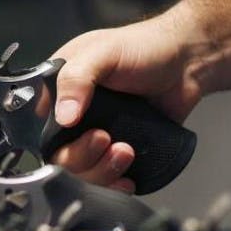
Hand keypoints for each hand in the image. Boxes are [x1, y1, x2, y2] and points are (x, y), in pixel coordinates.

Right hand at [51, 9, 204, 192]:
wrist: (188, 62)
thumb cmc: (145, 47)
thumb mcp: (102, 52)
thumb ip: (76, 79)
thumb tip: (63, 117)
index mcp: (60, 92)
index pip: (42, 129)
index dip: (58, 140)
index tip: (89, 132)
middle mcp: (74, 116)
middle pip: (61, 157)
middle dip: (84, 158)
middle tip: (108, 140)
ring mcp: (96, 134)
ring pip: (83, 172)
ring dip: (102, 171)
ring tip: (126, 152)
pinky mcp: (118, 149)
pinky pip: (106, 177)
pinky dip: (114, 184)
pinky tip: (126, 178)